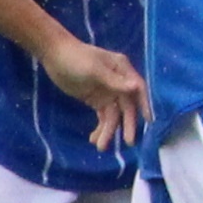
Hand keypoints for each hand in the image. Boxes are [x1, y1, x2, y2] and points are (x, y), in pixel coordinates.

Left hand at [39, 34, 146, 149]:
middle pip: (126, 106)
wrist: (53, 56)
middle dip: (126, 124)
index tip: (149, 122)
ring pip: (113, 115)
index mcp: (122, 69)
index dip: (145, 105)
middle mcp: (118, 82)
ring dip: (109, 131)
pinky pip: (102, 117)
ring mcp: (107, 92)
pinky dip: (100, 128)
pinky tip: (94, 139)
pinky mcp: (96, 100)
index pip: (138, 89)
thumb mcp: (94, 70)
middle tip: (128, 143)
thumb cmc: (75, 58)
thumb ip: (114, 81)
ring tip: (100, 146)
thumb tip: (136, 86)